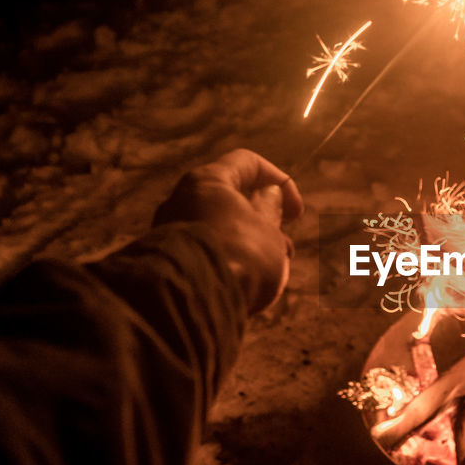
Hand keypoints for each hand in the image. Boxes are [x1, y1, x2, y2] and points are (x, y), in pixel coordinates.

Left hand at [154, 149, 303, 313]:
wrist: (194, 302)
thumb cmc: (240, 256)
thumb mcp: (268, 229)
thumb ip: (270, 208)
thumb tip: (267, 194)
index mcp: (207, 182)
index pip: (247, 163)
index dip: (279, 180)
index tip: (296, 212)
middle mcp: (181, 200)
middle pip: (231, 199)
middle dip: (265, 221)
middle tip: (286, 248)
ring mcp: (171, 231)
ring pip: (220, 228)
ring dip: (251, 244)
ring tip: (272, 272)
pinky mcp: (168, 260)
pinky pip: (207, 250)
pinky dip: (230, 258)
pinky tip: (247, 282)